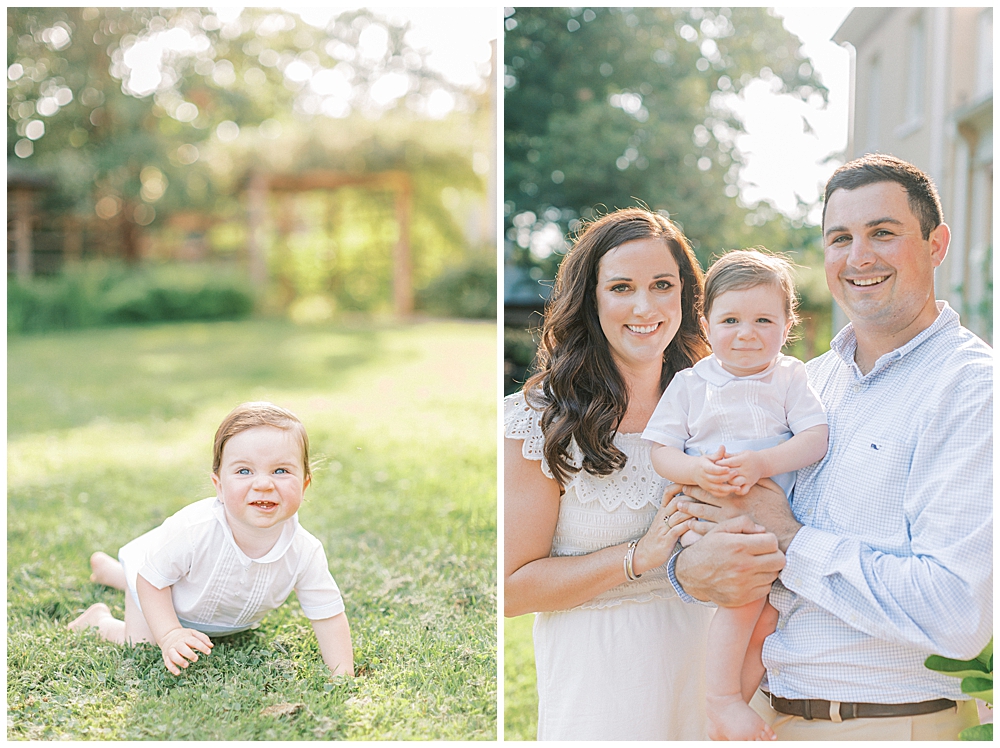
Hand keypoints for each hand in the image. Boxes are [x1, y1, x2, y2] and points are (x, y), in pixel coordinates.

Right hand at [158, 627, 212, 674]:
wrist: (168, 635)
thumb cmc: (184, 636)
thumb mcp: (193, 633)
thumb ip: (203, 638)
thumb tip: (211, 646)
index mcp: (185, 637)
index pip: (194, 641)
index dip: (201, 646)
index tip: (209, 652)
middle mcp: (177, 644)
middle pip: (182, 647)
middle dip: (189, 653)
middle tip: (196, 659)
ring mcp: (171, 650)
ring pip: (173, 655)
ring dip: (179, 661)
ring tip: (186, 665)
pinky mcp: (166, 657)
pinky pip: (168, 663)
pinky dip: (172, 668)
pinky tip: (178, 673)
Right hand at [632, 483, 697, 574]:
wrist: (645, 553)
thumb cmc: (659, 537)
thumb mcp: (665, 521)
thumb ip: (676, 511)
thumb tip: (692, 502)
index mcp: (662, 511)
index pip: (668, 493)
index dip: (679, 485)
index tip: (692, 481)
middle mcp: (663, 517)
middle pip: (676, 501)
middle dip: (691, 496)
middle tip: (705, 494)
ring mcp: (664, 528)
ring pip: (677, 514)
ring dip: (691, 510)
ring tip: (703, 507)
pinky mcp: (666, 539)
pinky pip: (676, 530)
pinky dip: (686, 525)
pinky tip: (695, 523)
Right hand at [674, 515, 784, 606]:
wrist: (690, 574)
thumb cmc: (707, 549)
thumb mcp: (720, 529)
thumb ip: (742, 523)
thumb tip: (763, 530)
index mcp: (738, 546)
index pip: (773, 542)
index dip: (769, 540)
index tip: (761, 541)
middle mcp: (743, 566)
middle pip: (779, 560)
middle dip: (774, 554)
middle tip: (763, 554)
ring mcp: (744, 584)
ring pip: (774, 575)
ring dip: (767, 569)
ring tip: (754, 565)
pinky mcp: (743, 598)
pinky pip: (765, 589)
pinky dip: (761, 582)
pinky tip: (749, 577)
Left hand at [682, 479, 801, 552]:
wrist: (785, 534)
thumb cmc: (780, 511)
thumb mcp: (772, 489)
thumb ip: (759, 479)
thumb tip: (748, 471)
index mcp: (738, 493)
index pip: (715, 485)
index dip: (702, 482)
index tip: (692, 480)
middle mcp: (730, 505)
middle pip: (704, 497)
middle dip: (690, 493)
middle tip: (678, 492)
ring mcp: (728, 520)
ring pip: (703, 512)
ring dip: (689, 508)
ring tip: (678, 506)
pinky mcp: (729, 535)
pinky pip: (708, 530)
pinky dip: (696, 527)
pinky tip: (689, 525)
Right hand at [691, 445, 741, 497]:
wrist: (693, 472)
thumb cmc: (704, 463)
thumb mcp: (709, 457)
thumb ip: (717, 454)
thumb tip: (723, 447)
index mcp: (703, 467)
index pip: (712, 469)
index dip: (720, 470)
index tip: (729, 468)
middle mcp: (704, 477)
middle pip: (716, 479)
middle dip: (727, 477)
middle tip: (736, 473)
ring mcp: (706, 485)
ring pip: (717, 488)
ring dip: (728, 488)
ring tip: (738, 487)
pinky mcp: (708, 490)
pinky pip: (717, 494)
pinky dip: (725, 493)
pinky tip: (732, 490)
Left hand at [716, 450, 766, 494]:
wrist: (763, 464)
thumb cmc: (750, 457)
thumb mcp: (742, 453)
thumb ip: (732, 455)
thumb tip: (722, 453)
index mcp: (744, 460)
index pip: (730, 462)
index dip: (721, 463)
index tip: (715, 463)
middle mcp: (747, 470)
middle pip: (731, 473)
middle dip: (722, 473)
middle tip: (716, 472)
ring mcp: (749, 478)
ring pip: (735, 483)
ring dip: (728, 482)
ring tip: (724, 479)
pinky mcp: (750, 484)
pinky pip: (743, 491)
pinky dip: (737, 491)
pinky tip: (732, 487)